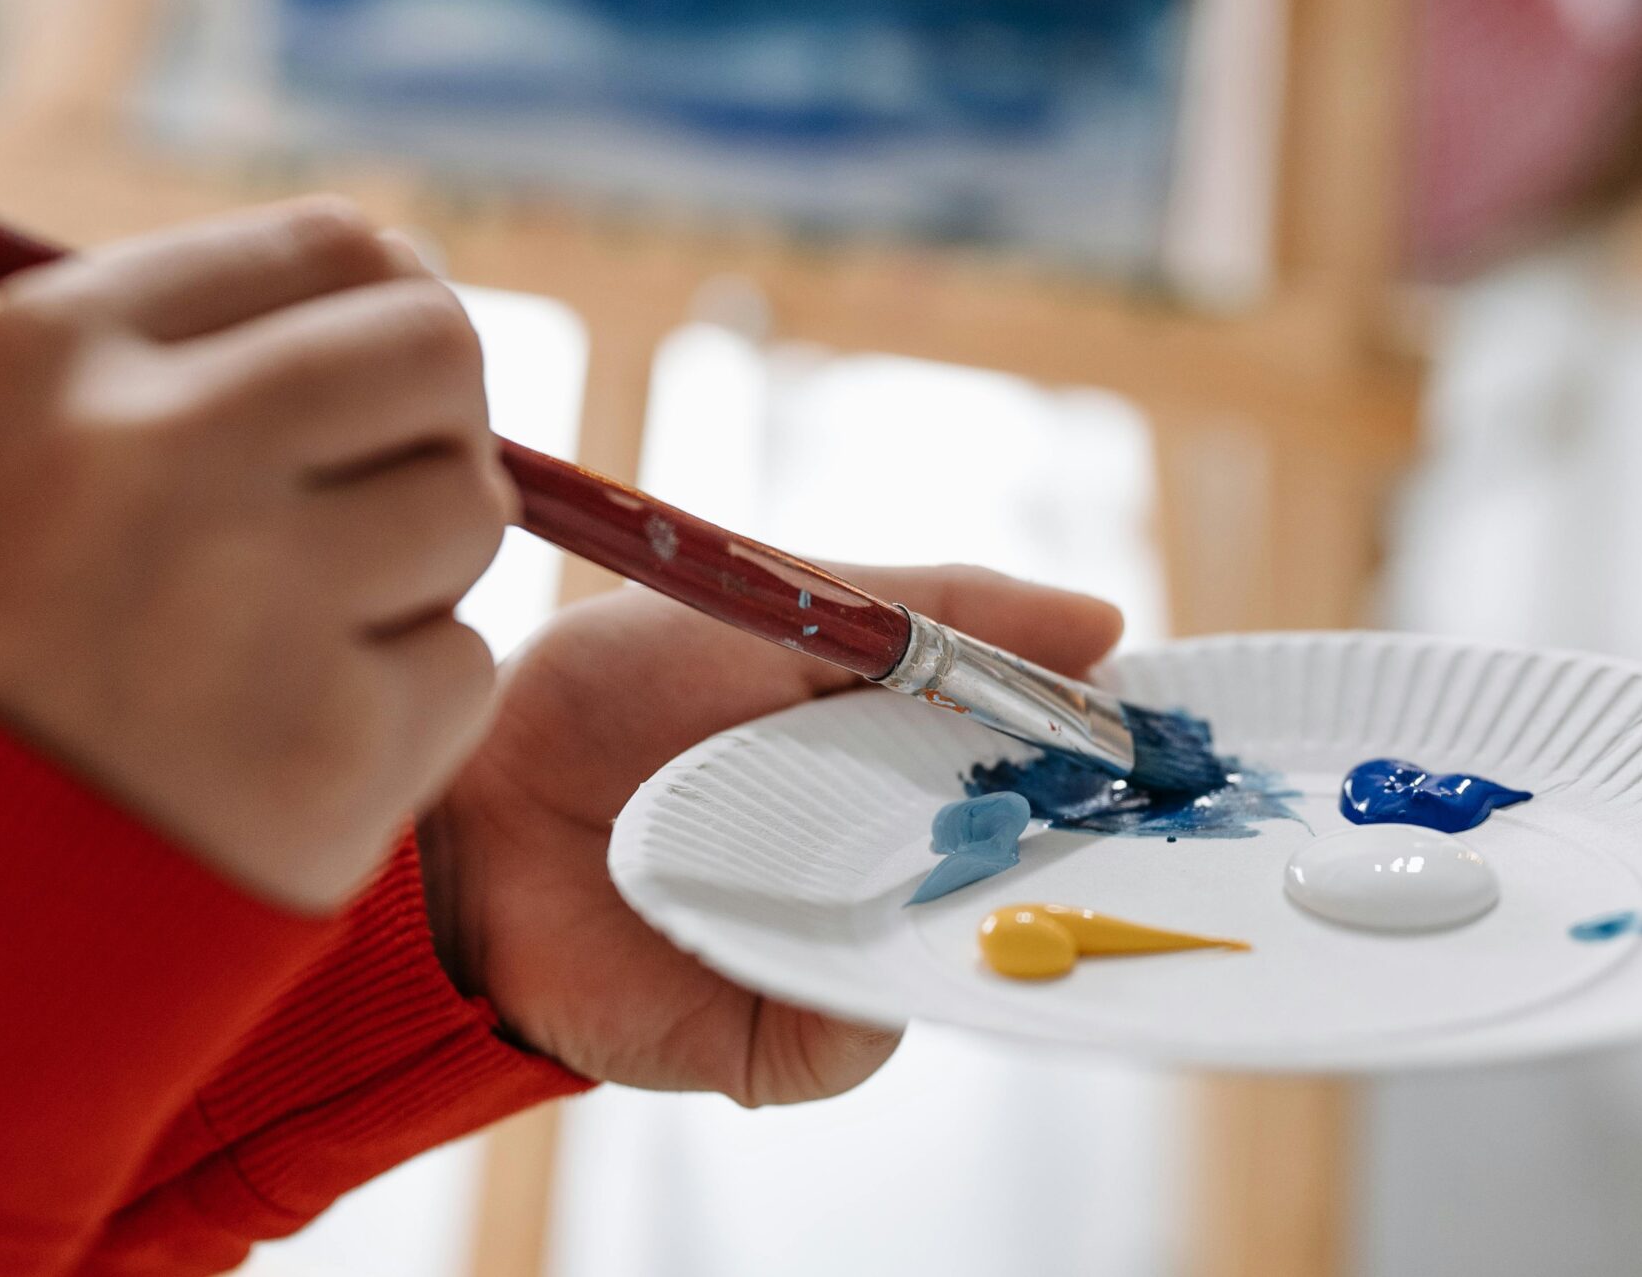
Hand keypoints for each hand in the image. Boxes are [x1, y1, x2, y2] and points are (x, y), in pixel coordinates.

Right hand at [0, 200, 514, 912]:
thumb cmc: (3, 645)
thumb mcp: (26, 442)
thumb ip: (207, 345)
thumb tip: (418, 282)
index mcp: (58, 347)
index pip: (339, 246)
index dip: (384, 312)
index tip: (365, 383)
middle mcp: (151, 449)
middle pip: (438, 350)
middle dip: (433, 424)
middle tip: (364, 505)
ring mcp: (248, 599)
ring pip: (471, 507)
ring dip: (418, 573)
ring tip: (286, 641)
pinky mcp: (335, 744)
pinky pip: (464, 664)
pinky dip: (406, 706)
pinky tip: (286, 743)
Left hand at [420, 566, 1122, 1102]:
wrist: (463, 808)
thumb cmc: (608, 690)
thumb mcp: (783, 598)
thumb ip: (938, 606)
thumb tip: (1104, 620)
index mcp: (900, 757)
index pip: (1043, 767)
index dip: (1111, 754)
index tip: (1179, 732)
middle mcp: (889, 864)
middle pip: (1034, 875)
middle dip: (1089, 841)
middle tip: (1138, 803)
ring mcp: (841, 955)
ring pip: (961, 955)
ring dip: (985, 905)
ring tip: (991, 843)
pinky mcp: (781, 1042)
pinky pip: (866, 1028)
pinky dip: (874, 983)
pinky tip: (855, 915)